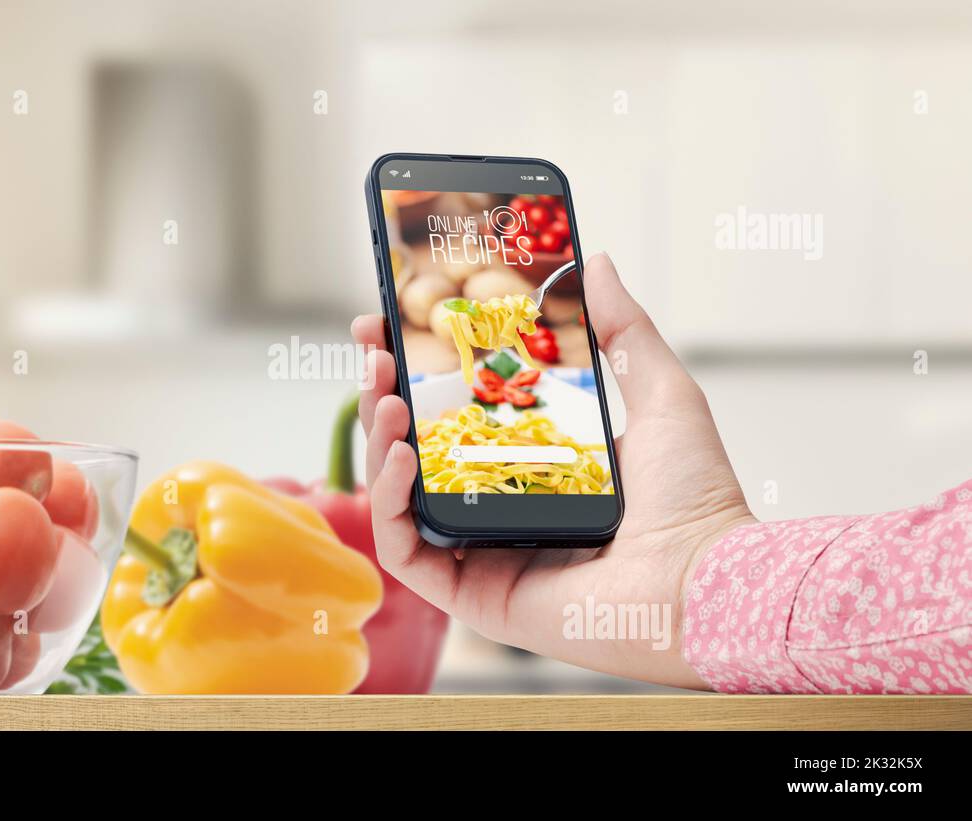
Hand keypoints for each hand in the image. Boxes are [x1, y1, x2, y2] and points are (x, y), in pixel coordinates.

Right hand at [352, 253, 754, 688]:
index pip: (454, 411)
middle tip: (374, 349)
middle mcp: (498, 507)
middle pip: (413, 447)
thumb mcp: (660, 393)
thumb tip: (598, 262)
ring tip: (386, 395)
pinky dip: (386, 502)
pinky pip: (403, 551)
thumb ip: (623, 329)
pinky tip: (397, 456)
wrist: (705, 580)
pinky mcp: (470, 595)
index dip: (415, 369)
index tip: (392, 324)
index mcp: (533, 463)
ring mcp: (480, 552)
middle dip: (383, 394)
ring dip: (376, 440)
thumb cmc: (695, 500)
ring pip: (396, 495)